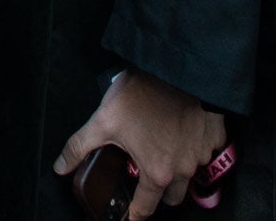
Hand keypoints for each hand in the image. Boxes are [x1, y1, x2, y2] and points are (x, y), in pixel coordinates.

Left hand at [52, 70, 223, 215]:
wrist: (178, 68)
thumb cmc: (142, 95)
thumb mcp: (103, 120)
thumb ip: (79, 146)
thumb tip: (60, 166)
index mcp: (157, 172)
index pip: (145, 209)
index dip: (134, 214)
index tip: (129, 214)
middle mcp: (183, 170)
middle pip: (172, 198)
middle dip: (159, 193)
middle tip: (145, 176)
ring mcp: (203, 154)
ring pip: (191, 175)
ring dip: (178, 169)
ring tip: (162, 149)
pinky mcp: (216, 137)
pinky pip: (207, 152)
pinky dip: (195, 148)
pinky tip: (182, 132)